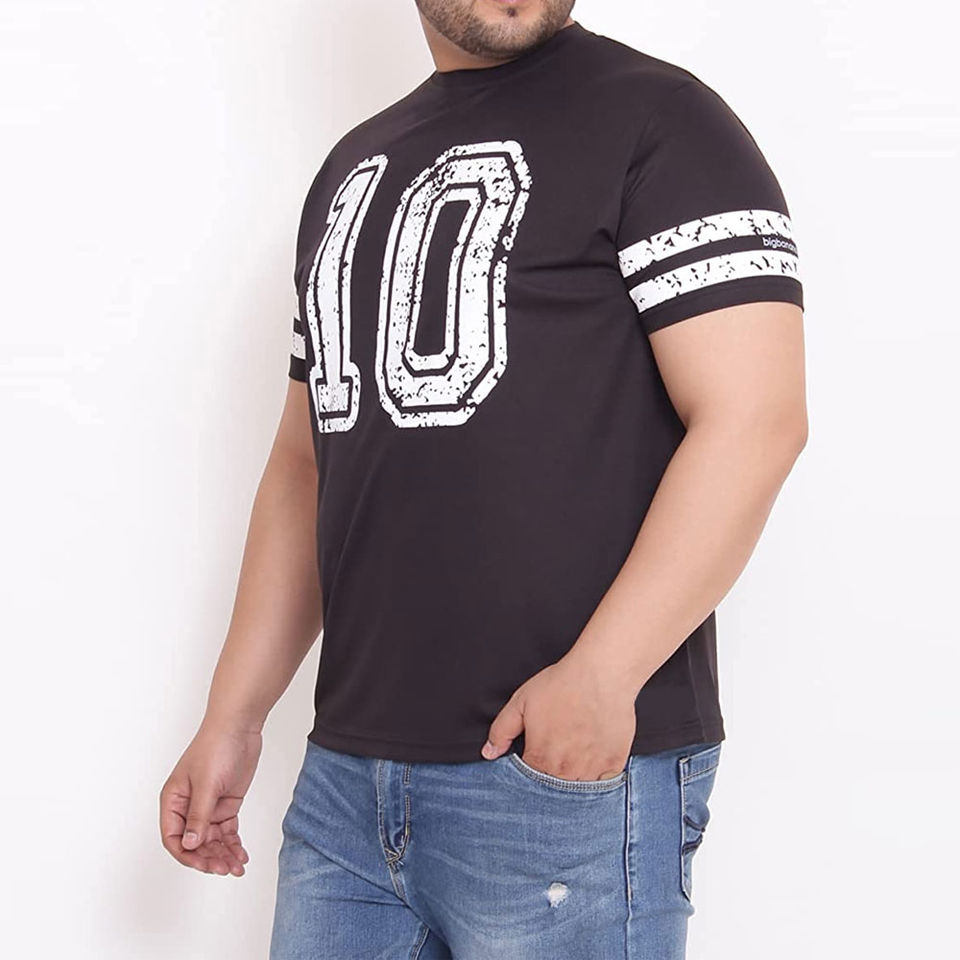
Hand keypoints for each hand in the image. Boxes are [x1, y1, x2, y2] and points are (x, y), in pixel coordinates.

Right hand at [159, 721, 260, 875]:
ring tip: (238, 867)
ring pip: (212, 840)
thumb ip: (199, 816)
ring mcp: (208, 806)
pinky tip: (241, 855)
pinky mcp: (225, 804)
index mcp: (173, 800)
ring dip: (223, 855)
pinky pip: (226, 831)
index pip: (173, 837)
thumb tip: (190, 845)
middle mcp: (188, 806)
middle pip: (194, 843)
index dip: (187, 855)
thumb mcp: (207, 783)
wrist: (240, 726)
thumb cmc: (216, 747)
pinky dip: (233, 844)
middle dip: (209, 858)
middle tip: (226, 869)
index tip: (205, 865)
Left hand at [481, 649, 637, 780]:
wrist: (601, 674)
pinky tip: (592, 757)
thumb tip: (489, 753)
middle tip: (557, 750)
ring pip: (578, 789)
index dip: (531, 768)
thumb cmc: (562, 684)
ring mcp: (592, 770)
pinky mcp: (613, 764)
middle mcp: (566, 771)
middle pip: (554, 788)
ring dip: (574, 778)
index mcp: (541, 759)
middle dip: (551, 775)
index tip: (537, 755)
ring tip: (574, 753)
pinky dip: (596, 776)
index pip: (530, 780)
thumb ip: (502, 731)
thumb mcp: (521, 702)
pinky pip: (603, 784)